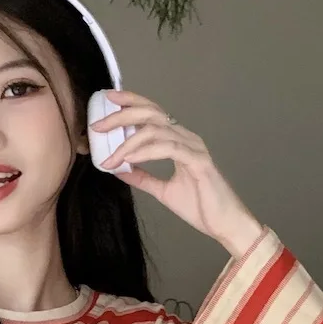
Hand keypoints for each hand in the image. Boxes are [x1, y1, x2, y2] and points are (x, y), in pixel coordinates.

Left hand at [93, 90, 263, 258]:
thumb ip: (143, 178)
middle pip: (151, 114)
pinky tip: (129, 158)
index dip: (131, 102)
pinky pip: (167, 148)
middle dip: (122, 116)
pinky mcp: (198, 161)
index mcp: (179, 141)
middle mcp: (187, 138)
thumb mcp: (162, 191)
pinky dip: (145, 152)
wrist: (224, 224)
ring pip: (156, 131)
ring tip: (109, 155)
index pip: (152, 114)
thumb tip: (120, 170)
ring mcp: (193, 147)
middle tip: (98, 126)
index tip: (108, 99)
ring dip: (128, 142)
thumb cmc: (200, 206)